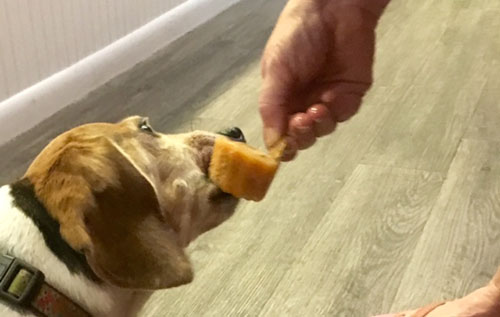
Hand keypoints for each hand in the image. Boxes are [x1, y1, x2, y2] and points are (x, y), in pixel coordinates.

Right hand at [259, 0, 386, 159]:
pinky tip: (331, 98)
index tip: (282, 149)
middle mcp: (302, 103)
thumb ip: (271, 107)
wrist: (333, 10)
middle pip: (301, 137)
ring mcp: (327, 100)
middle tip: (300, 122)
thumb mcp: (275, 70)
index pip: (279, 132)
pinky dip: (336, 112)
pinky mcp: (350, 95)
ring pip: (323, 130)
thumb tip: (271, 144)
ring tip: (316, 108)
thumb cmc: (296, 36)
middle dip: (300, 136)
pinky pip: (343, 115)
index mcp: (280, 98)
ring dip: (318, 125)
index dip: (281, 144)